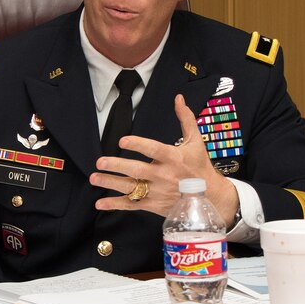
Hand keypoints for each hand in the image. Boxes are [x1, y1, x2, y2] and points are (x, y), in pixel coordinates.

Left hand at [89, 94, 239, 222]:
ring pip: (131, 188)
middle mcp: (164, 176)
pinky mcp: (154, 205)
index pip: (153, 150)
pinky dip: (115, 204)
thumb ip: (185, 119)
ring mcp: (158, 192)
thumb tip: (178, 98)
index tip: (122, 140)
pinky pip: (132, 205)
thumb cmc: (200, 166)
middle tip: (100, 162)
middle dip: (117, 166)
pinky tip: (99, 202)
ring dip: (111, 182)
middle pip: (137, 170)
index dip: (138, 145)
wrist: (210, 197)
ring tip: (94, 177)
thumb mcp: (196, 141)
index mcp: (174, 158)